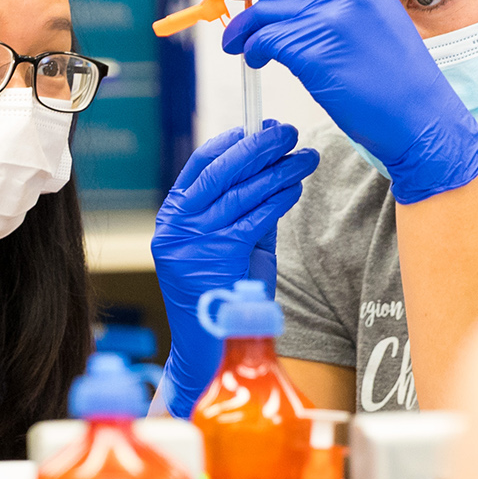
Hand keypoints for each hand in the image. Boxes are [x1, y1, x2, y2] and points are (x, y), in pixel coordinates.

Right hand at [153, 121, 319, 416]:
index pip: (198, 166)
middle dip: (258, 147)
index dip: (230, 142)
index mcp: (172, 218)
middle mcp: (176, 226)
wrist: (209, 351)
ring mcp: (191, 242)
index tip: (257, 127)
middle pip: (220, 172)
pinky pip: (253, 218)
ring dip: (278, 171)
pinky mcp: (216, 258)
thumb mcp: (230, 247)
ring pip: (241, 193)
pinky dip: (278, 199)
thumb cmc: (222, 299)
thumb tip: (272, 171)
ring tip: (305, 157)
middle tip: (288, 132)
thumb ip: (244, 212)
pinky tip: (295, 188)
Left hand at [199, 0, 477, 204]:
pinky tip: (258, 61)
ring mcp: (327, 13)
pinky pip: (263, 41)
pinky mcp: (312, 46)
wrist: (418, 112)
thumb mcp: (368, 15)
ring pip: (258, 11)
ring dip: (239, 31)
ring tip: (238, 46)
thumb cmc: (391, 72)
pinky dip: (253, 52)